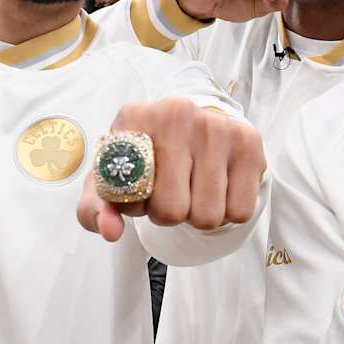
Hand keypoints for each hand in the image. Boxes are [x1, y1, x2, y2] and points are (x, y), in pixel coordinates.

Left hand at [76, 97, 265, 242]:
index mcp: (134, 116)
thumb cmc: (144, 158)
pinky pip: (240, 211)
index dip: (135, 206)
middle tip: (169, 193)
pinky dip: (227, 212)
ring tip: (191, 189)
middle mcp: (177, 113)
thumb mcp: (109, 180)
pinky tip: (216, 188)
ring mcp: (217, 126)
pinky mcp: (248, 142)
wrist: (188, 126)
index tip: (140, 190)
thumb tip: (110, 231)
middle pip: (173, 211)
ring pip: (209, 216)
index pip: (130, 196)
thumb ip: (95, 210)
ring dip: (198, 215)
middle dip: (168, 214)